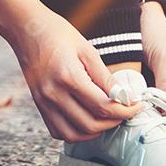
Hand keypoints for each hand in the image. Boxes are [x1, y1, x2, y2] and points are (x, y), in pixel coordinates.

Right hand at [6, 7, 143, 141]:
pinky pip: (58, 131)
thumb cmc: (58, 35)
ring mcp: (44, 102)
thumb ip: (105, 77)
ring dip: (95, 132)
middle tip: (125, 112)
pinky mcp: (39, 106)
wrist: (27, 30)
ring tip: (108, 119)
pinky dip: (76, 133)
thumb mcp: (87, 50)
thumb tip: (124, 97)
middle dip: (114, 122)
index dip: (125, 110)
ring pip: (74, 134)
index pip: (103, 106)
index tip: (137, 106)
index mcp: (68, 76)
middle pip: (90, 124)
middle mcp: (54, 94)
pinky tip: (87, 121)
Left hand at [141, 3, 165, 114]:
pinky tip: (141, 104)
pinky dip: (151, 107)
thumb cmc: (156, 35)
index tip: (163, 110)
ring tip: (145, 107)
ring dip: (159, 111)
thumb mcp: (162, 58)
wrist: (140, 23)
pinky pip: (159, 105)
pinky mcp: (160, 90)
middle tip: (151, 112)